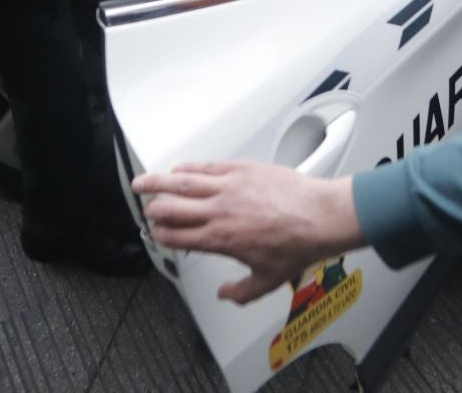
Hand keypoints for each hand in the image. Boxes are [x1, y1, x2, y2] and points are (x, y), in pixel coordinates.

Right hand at [132, 160, 364, 304]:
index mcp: (219, 239)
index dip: (161, 235)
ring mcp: (228, 186)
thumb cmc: (297, 245)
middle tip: (144, 207)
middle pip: (171, 207)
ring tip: (142, 181)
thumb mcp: (267, 280)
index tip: (156, 234)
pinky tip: (180, 168)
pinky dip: (189, 167)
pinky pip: (207, 166)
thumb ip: (241, 293)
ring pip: (183, 181)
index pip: (177, 236)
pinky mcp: (241, 168)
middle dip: (152, 208)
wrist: (319, 216)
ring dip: (158, 181)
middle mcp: (218, 211)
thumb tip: (225, 295)